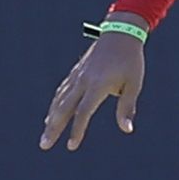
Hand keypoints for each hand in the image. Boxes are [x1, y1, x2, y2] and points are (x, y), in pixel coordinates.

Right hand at [39, 19, 147, 150]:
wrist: (120, 33)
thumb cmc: (130, 61)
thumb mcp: (134, 84)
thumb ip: (126, 108)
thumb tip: (127, 129)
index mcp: (98, 85)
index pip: (83, 112)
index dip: (77, 130)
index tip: (72, 146)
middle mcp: (83, 81)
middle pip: (64, 108)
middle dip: (53, 128)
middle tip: (44, 145)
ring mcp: (77, 76)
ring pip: (60, 100)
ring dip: (51, 118)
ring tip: (46, 133)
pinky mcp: (76, 72)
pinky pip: (62, 91)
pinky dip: (56, 104)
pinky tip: (52, 115)